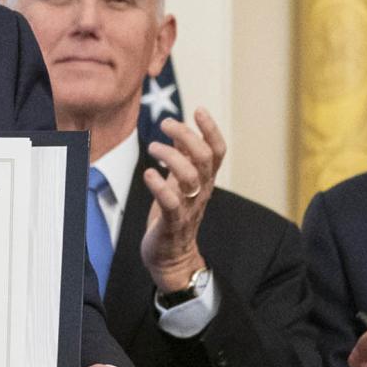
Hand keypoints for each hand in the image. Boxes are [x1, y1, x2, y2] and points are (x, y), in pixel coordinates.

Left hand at [140, 109, 225, 292]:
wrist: (172, 257)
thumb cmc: (173, 215)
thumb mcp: (179, 183)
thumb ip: (182, 159)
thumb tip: (180, 132)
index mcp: (204, 181)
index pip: (217, 151)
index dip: (211, 130)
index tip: (199, 109)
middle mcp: (201, 192)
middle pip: (205, 158)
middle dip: (187, 136)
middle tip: (166, 123)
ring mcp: (189, 207)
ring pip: (191, 177)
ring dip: (171, 157)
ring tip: (152, 147)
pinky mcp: (173, 223)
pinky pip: (171, 203)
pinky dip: (160, 186)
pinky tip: (148, 173)